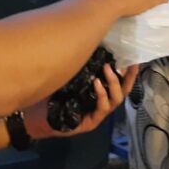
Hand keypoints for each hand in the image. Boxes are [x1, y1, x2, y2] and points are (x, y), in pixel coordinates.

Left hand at [24, 65, 138, 139]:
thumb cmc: (50, 95)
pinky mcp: (89, 124)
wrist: (35, 117)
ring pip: (115, 100)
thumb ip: (80, 68)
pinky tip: (96, 83)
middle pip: (122, 92)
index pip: (119, 83)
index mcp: (99, 94)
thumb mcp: (67, 78)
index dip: (128, 73)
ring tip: (107, 69)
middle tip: (127, 63)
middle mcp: (100, 105)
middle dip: (127, 78)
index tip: (134, 59)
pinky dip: (101, 95)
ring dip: (113, 83)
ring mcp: (96, 115)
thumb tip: (88, 45)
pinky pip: (101, 109)